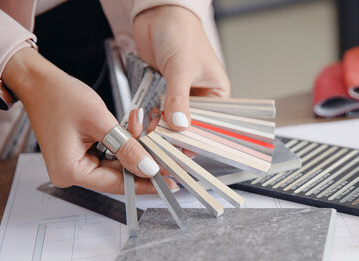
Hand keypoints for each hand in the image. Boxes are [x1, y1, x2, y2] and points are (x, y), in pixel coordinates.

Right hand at [2, 47, 177, 193]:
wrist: (40, 82)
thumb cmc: (60, 96)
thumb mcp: (101, 122)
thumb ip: (127, 148)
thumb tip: (149, 167)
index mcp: (71, 171)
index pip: (117, 184)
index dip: (146, 182)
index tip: (169, 182)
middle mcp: (70, 174)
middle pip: (117, 177)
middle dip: (142, 163)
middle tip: (167, 158)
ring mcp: (74, 166)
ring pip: (116, 167)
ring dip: (133, 151)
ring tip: (147, 135)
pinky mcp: (79, 157)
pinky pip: (108, 157)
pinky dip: (123, 146)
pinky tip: (134, 133)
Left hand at [133, 5, 229, 130]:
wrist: (157, 15)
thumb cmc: (181, 33)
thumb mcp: (181, 67)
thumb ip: (178, 98)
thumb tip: (179, 125)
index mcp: (217, 94)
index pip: (210, 125)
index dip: (196, 138)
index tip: (181, 148)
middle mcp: (200, 99)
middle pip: (189, 128)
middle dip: (174, 135)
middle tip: (160, 142)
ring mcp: (180, 98)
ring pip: (171, 124)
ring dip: (158, 128)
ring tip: (148, 130)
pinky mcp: (162, 94)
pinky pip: (157, 114)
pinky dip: (149, 119)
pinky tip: (142, 120)